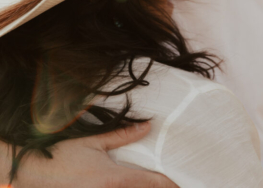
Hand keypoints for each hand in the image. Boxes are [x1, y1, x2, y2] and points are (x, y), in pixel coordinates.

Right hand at [0, 122, 177, 187]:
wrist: (33, 172)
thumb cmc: (63, 155)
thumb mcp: (94, 142)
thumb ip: (123, 135)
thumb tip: (148, 125)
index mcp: (114, 180)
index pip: (152, 183)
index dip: (170, 184)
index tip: (183, 182)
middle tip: (177, 183)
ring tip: (159, 183)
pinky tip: (133, 184)